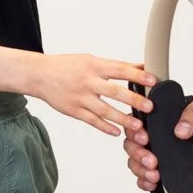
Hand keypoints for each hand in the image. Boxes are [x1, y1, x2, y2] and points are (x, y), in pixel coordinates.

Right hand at [29, 53, 155, 134]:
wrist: (39, 75)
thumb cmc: (67, 66)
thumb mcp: (91, 60)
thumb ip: (115, 66)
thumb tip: (141, 65)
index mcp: (94, 66)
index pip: (120, 69)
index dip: (138, 75)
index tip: (153, 81)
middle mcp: (88, 81)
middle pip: (115, 92)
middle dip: (134, 100)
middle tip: (150, 107)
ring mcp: (80, 97)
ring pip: (104, 110)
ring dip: (122, 119)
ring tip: (137, 126)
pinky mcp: (73, 111)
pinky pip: (92, 121)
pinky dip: (105, 127)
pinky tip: (117, 132)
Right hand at [123, 91, 192, 191]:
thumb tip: (180, 130)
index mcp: (160, 118)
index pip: (136, 123)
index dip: (135, 131)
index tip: (145, 138)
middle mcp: (157, 137)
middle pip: (132, 145)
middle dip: (137, 154)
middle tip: (152, 160)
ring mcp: (161, 154)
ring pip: (136, 163)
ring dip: (140, 170)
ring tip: (155, 174)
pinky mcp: (167, 170)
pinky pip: (147, 178)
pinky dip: (145, 182)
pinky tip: (152, 182)